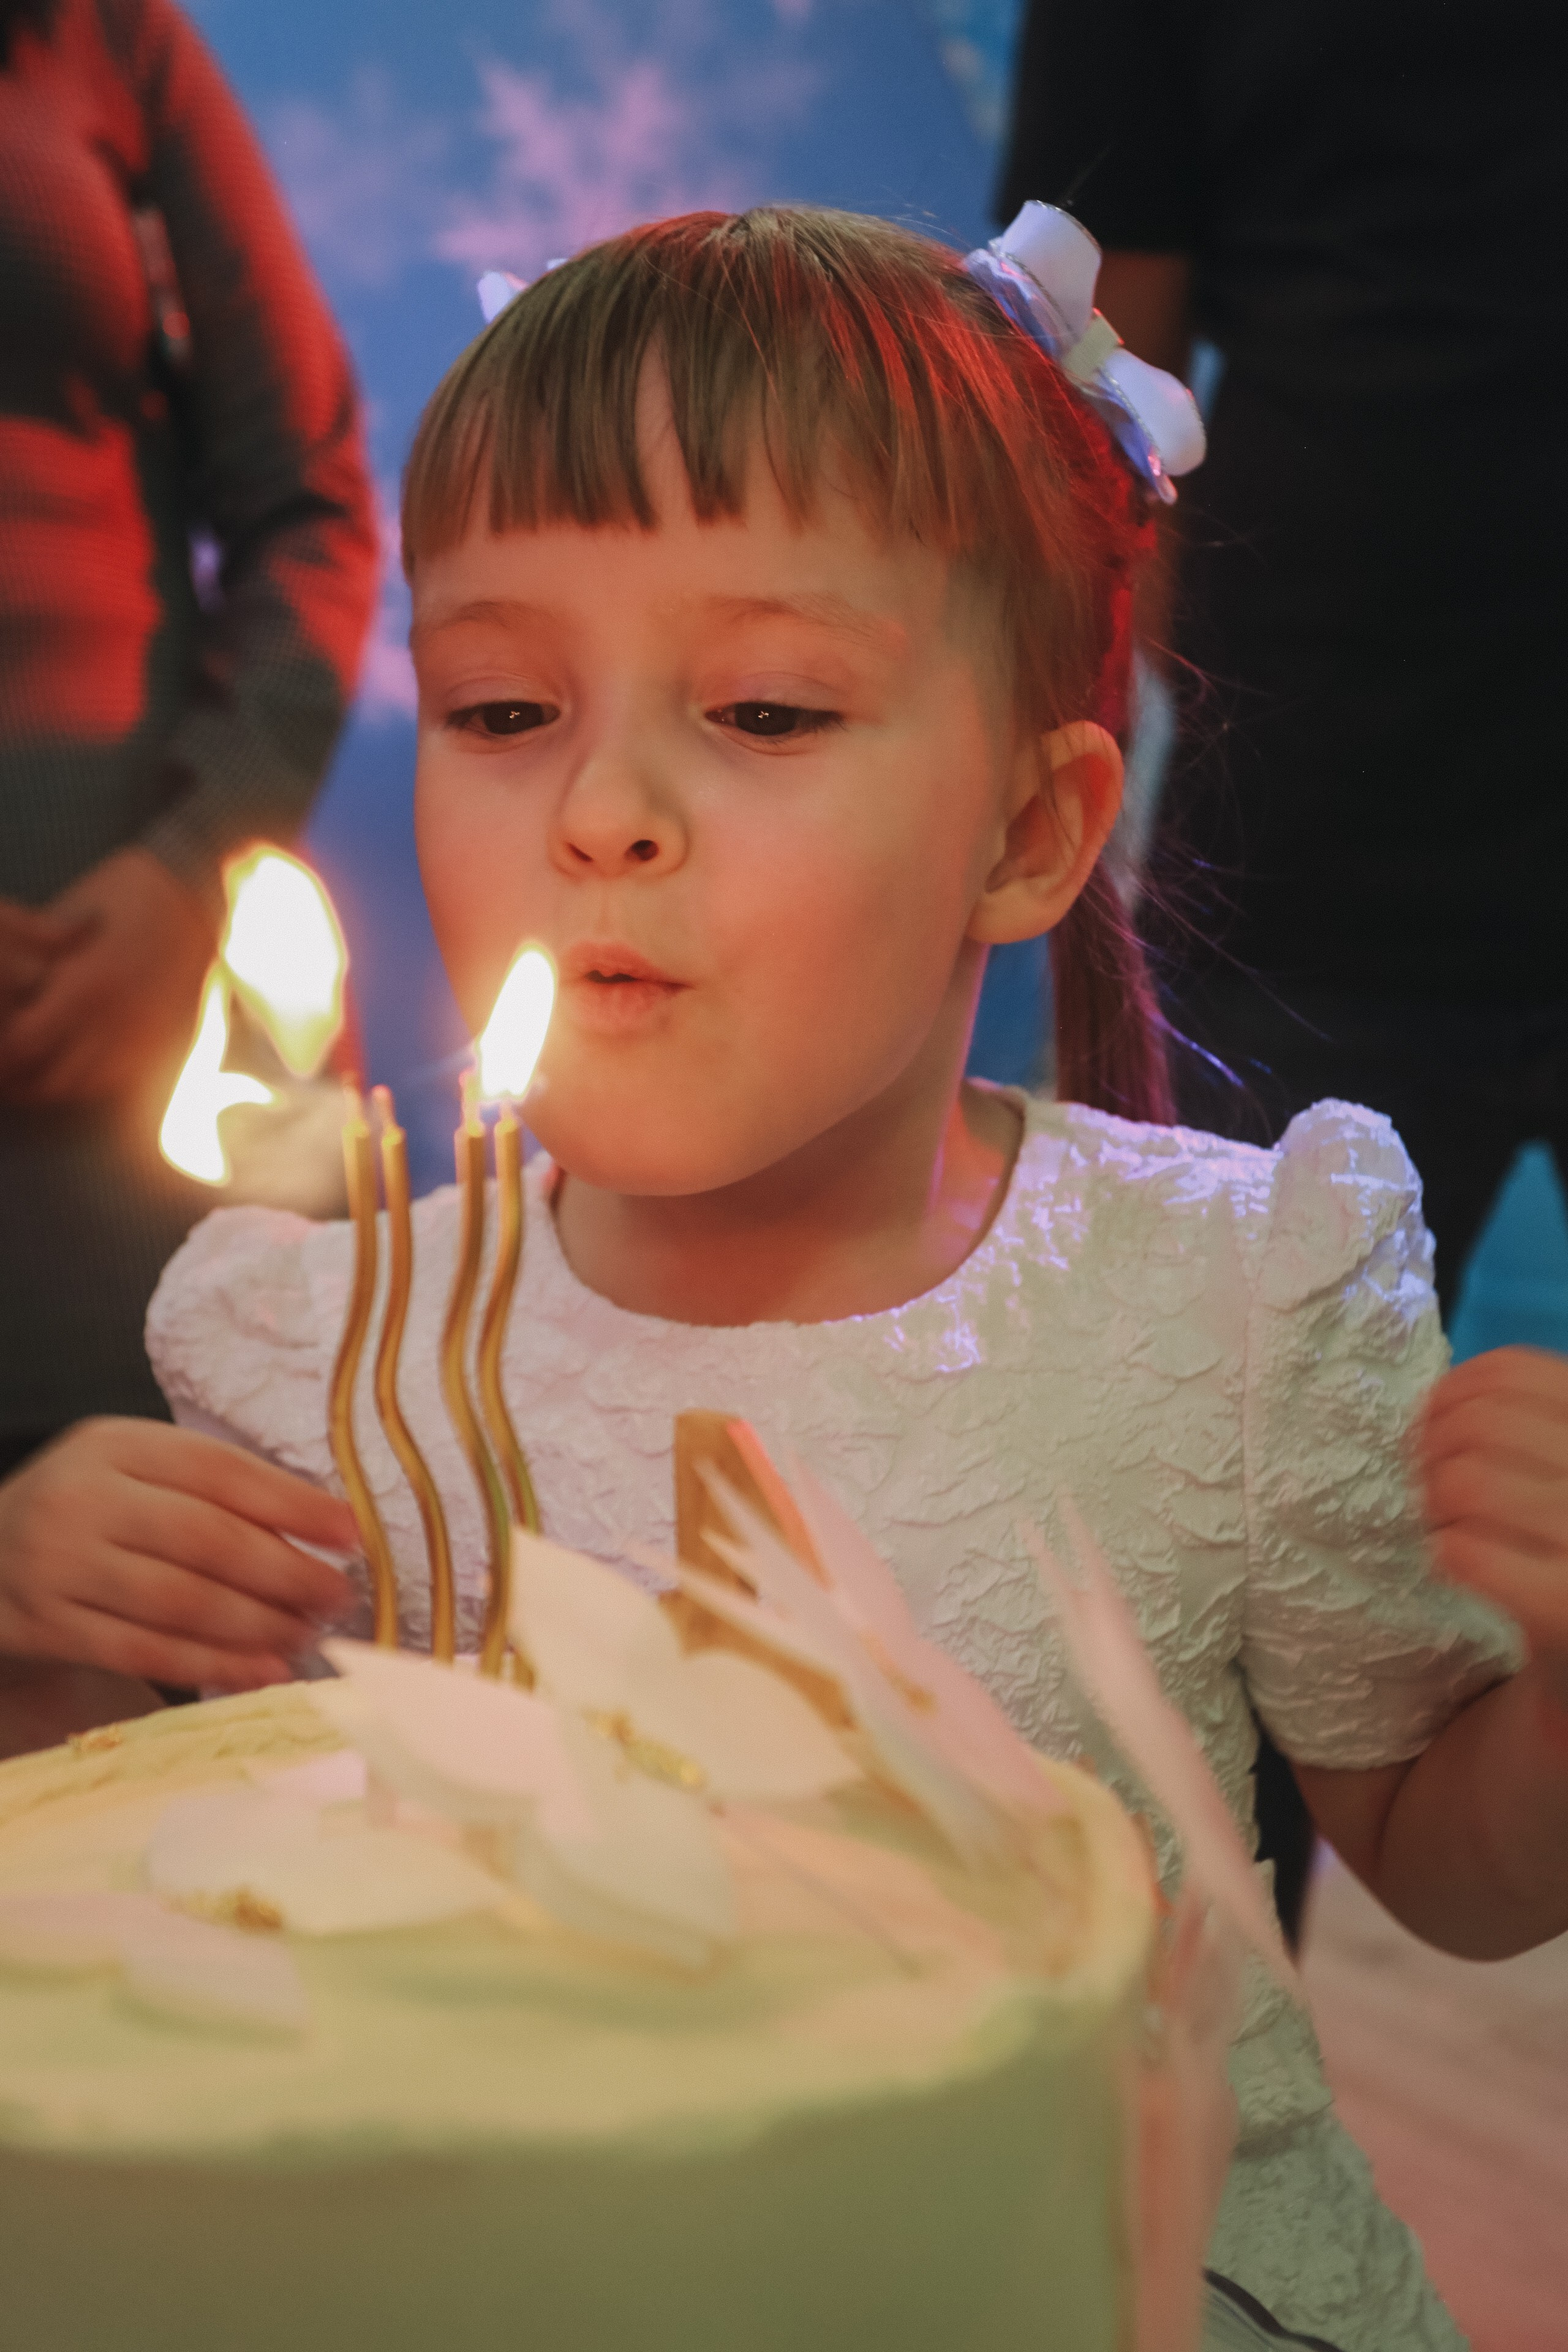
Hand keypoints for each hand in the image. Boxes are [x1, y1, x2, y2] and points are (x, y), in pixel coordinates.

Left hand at [0, 847, 217, 1105]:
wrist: (193, 890)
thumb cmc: (124, 892)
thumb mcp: (65, 919)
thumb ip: (36, 961)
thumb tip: (13, 993)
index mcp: (84, 988)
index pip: (24, 1045)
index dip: (3, 1051)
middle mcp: (115, 1021)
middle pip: (53, 1080)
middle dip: (23, 1076)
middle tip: (11, 1064)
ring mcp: (144, 1034)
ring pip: (88, 1086)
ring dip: (58, 1082)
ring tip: (40, 1068)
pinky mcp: (165, 1037)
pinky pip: (122, 1076)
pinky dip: (94, 1078)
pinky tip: (79, 1062)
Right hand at [0, 1419, 357, 1690]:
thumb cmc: (98, 1509)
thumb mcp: (145, 1470)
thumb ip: (224, 1489)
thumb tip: (329, 1526)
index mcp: (118, 1445)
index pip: (219, 1471)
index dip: (293, 1504)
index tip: (352, 1533)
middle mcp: (83, 1499)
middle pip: (203, 1538)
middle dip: (285, 1572)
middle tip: (337, 1595)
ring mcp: (59, 1565)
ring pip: (176, 1602)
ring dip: (257, 1625)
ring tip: (307, 1634)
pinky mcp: (49, 1626)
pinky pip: (142, 1652)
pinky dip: (211, 1665)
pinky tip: (262, 1672)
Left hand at [1420, 1346, 1567, 1708]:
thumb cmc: (1559, 1564)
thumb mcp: (1552, 1476)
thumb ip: (1523, 1430)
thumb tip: (1439, 1397)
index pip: (1516, 1373)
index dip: (1452, 1395)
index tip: (1435, 1429)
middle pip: (1482, 1424)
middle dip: (1432, 1452)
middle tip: (1429, 1490)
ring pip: (1469, 1484)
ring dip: (1433, 1506)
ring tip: (1445, 1531)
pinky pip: (1469, 1555)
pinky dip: (1446, 1555)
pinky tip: (1459, 1569)